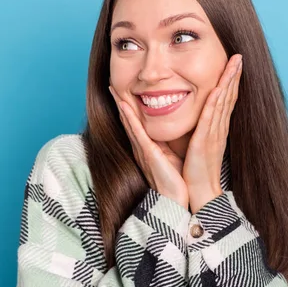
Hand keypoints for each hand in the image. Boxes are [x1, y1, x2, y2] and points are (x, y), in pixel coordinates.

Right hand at [108, 85, 188, 208]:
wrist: (175, 201)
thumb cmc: (176, 182)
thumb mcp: (171, 158)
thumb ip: (168, 146)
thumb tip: (171, 136)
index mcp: (147, 148)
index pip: (135, 124)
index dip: (127, 108)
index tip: (123, 93)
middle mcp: (140, 147)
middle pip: (127, 120)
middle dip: (119, 102)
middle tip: (111, 84)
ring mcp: (142, 150)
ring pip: (128, 122)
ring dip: (120, 105)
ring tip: (113, 89)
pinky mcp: (147, 154)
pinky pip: (136, 132)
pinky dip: (129, 118)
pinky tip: (124, 106)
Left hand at [183, 54, 242, 212]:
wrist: (199, 191)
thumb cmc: (195, 172)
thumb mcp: (198, 146)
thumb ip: (198, 132)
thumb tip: (196, 122)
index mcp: (216, 129)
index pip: (225, 101)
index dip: (230, 82)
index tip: (234, 66)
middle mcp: (218, 128)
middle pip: (229, 97)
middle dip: (234, 76)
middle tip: (239, 57)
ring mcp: (214, 133)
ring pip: (224, 101)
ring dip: (230, 81)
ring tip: (235, 63)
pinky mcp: (205, 139)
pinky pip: (211, 115)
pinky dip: (217, 99)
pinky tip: (220, 86)